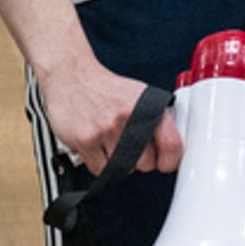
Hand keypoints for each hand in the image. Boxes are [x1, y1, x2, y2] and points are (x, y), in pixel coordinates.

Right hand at [38, 55, 182, 174]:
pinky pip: (100, 170)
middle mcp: (129, 116)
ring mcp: (107, 129)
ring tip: (111, 142)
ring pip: (123, 169)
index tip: (165, 162)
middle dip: (140, 160)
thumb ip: (156, 119)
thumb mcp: (138, 95)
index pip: (172, 145)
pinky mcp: (86, 140)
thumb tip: (174, 146)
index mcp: (146, 105)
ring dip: (117, 162)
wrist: (70, 75)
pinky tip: (96, 145)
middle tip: (130, 147)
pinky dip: (98, 163)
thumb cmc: (104, 87)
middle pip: (147, 164)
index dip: (170, 160)